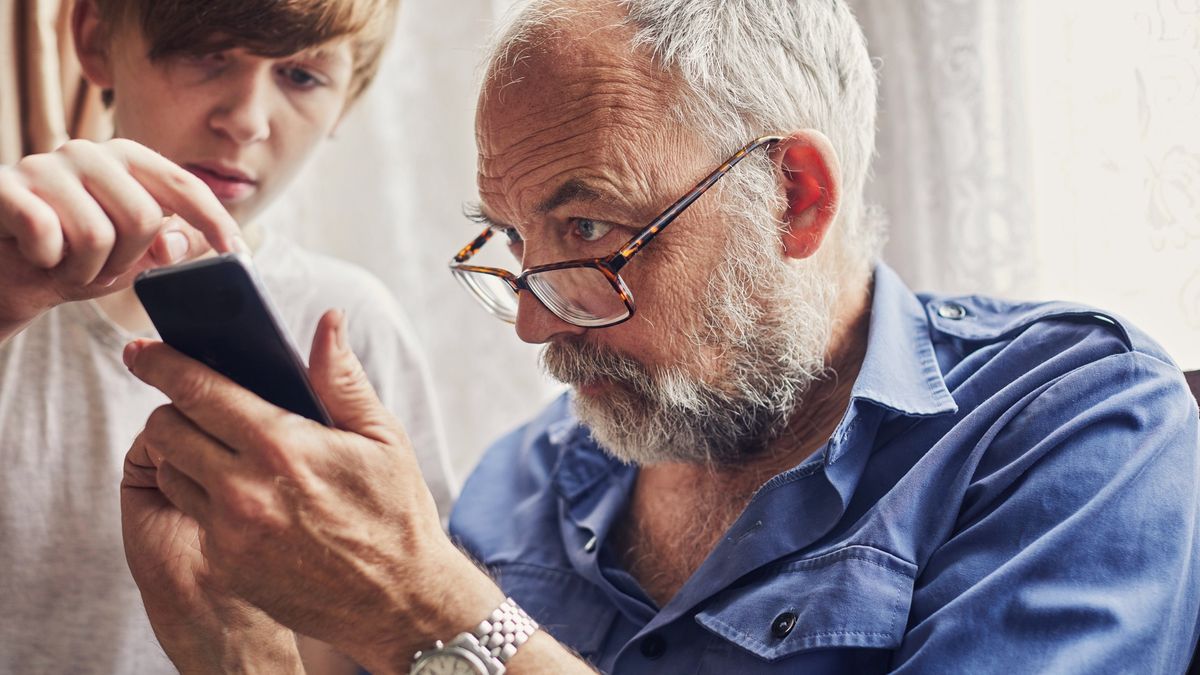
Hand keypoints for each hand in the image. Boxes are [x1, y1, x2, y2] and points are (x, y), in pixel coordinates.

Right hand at [0, 138, 244, 338]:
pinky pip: (46, 233)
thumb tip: (173, 243)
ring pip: (97, 236)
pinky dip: (47, 260)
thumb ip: (171, 247)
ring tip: (69, 263)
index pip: (186, 186)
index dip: (216, 221)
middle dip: (127, 261)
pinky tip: (37, 254)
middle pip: (143, 218)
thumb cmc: (78, 257)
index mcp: (130, 160)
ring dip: (85, 269)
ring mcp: (45, 164)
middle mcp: (91, 151)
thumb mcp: (136, 256)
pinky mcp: (5, 186)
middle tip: (101, 268)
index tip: (240, 254)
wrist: (7, 270)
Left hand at [122, 310, 503, 672]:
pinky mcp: (227, 565)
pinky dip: (204, 497)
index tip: (144, 352)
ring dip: (183, 454)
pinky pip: (192, 516)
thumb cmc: (396, 514)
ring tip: (218, 450)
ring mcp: (231, 532)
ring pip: (171, 473)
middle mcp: (245, 489)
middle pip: (166, 430)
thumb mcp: (382, 438)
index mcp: (283, 446)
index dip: (163, 364)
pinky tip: (242, 496)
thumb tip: (328, 323)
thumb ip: (343, 379)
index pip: (199, 391)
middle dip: (170, 408)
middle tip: (192, 405)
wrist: (399, 600)